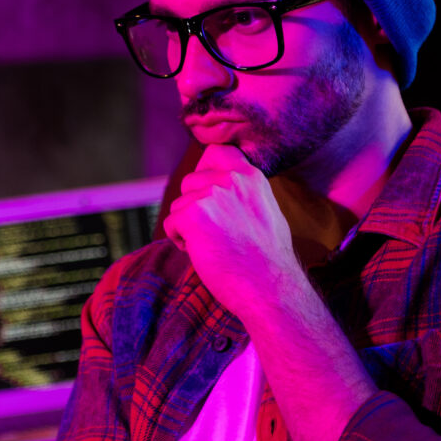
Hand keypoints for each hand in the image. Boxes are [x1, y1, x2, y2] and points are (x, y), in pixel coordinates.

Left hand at [162, 144, 300, 316]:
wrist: (270, 289)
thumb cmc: (268, 260)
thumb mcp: (265, 211)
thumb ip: (243, 193)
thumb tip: (219, 186)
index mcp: (251, 176)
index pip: (216, 152)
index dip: (204, 169)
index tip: (205, 190)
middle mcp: (231, 179)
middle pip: (191, 181)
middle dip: (193, 205)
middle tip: (213, 232)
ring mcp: (211, 195)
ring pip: (179, 205)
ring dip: (187, 226)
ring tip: (212, 246)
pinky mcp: (192, 215)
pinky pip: (171, 223)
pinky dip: (180, 240)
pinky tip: (202, 253)